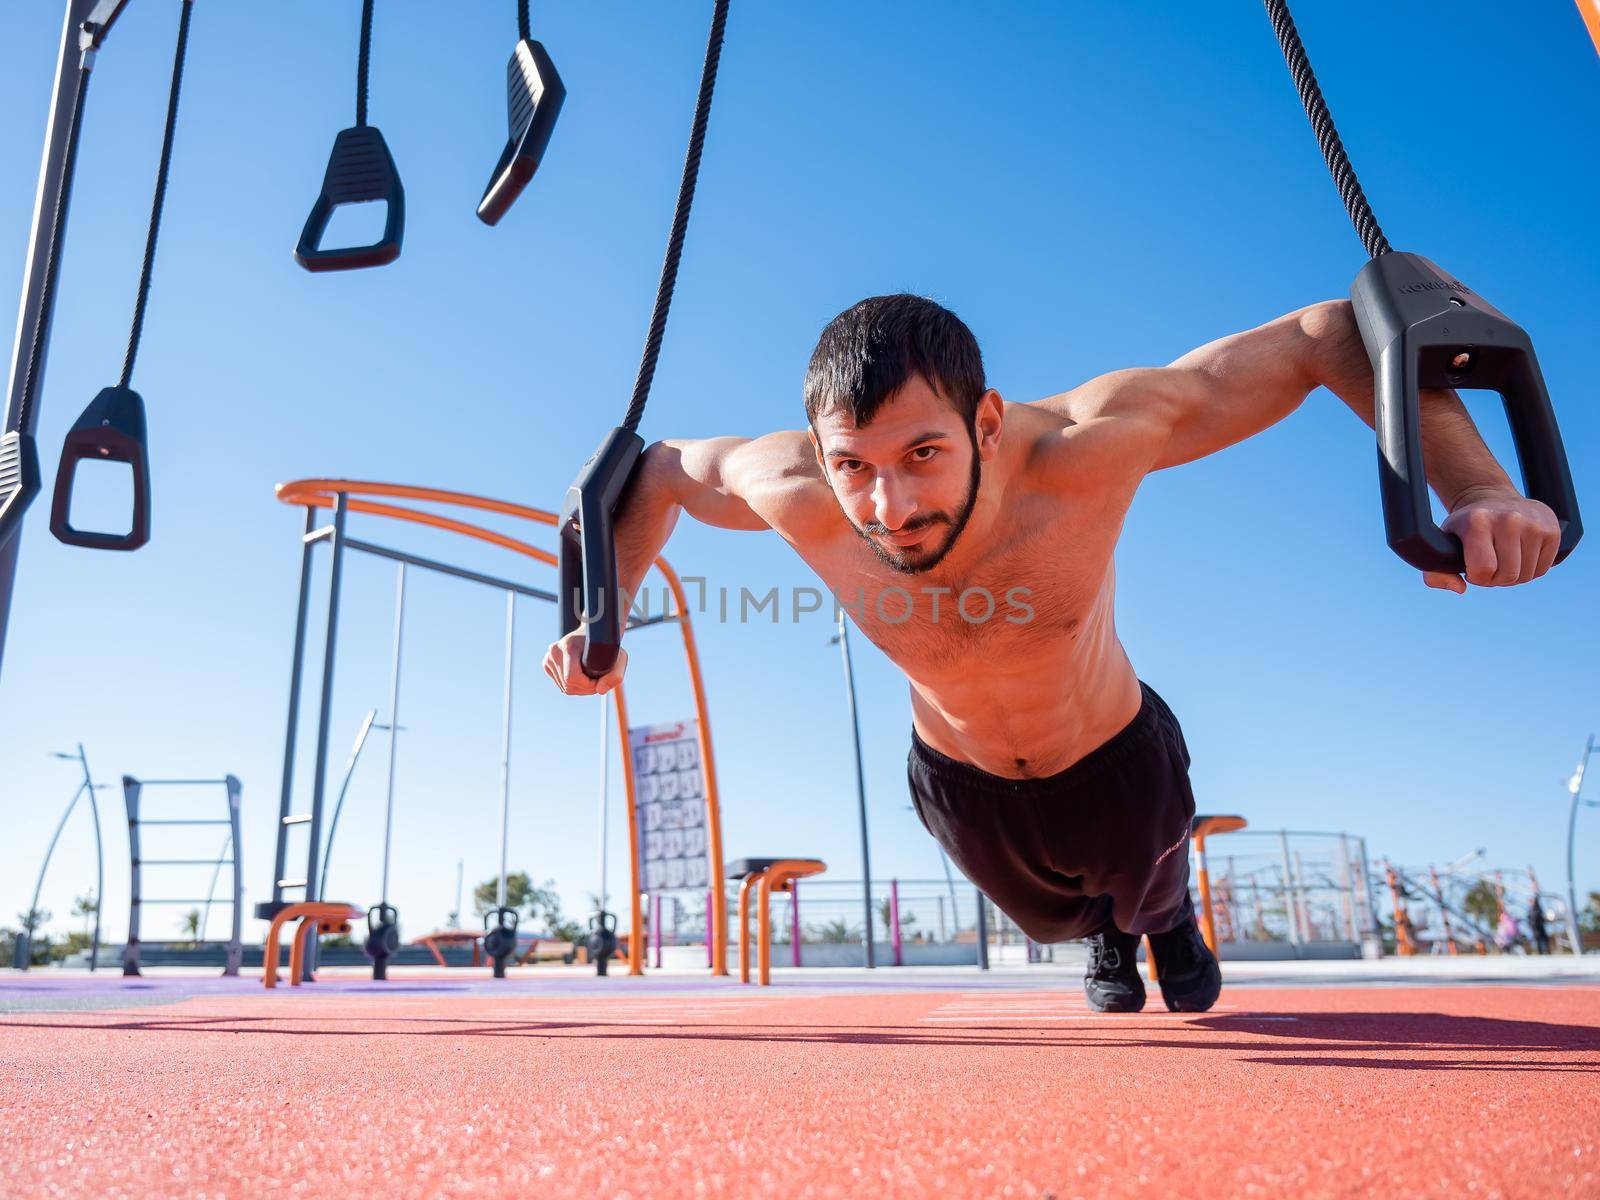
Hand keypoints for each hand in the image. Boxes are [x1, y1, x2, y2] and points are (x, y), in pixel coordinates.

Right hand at [542, 630, 627, 694]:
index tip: (600, 680)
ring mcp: (548, 657)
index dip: (588, 686)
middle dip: (586, 688)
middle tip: (598, 680)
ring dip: (580, 688)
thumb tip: (600, 691)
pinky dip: (573, 686)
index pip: (572, 678)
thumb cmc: (607, 645)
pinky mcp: (547, 664)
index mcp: (568, 646)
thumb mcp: (620, 658)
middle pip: (568, 686)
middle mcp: (554, 651)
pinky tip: (582, 676)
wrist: (592, 634)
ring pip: (564, 688)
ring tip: (591, 677)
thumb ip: (616, 676)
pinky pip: (561, 686)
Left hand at [1423, 490, 1560, 593]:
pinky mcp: (1552, 529)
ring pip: (1526, 575)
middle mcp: (1509, 519)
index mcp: (1478, 522)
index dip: (1476, 577)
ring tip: (1503, 558)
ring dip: (1513, 576)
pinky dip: (1530, 569)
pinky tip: (1519, 554)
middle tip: (1488, 565)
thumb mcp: (1442, 544)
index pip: (1483, 570)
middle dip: (1495, 579)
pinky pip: (1543, 569)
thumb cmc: (1464, 528)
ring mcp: (1533, 523)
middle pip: (1508, 576)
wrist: (1492, 499)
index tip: (1471, 567)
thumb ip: (1436, 573)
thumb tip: (1459, 588)